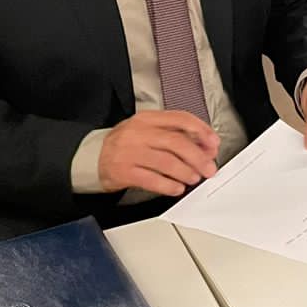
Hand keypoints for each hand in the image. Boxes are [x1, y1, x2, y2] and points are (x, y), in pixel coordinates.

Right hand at [99, 111, 220, 195]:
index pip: (180, 119)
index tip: (213, 143)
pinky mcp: (123, 172)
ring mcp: (130, 152)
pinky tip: (177, 188)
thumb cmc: (127, 144)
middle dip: (198, 157)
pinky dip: (168, 185)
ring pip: (166, 162)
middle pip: (176, 142)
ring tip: (194, 178)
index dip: (201, 131)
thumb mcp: (147, 130)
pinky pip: (151, 180)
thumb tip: (205, 147)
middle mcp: (138, 133)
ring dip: (185, 172)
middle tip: (209, 168)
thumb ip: (174, 135)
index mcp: (147, 118)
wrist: (93, 157)